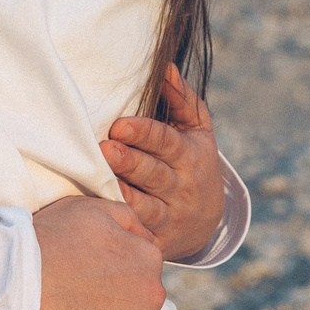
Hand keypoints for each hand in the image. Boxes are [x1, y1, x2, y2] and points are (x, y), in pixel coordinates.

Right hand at [32, 195, 178, 309]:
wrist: (20, 283)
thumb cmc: (50, 241)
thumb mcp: (93, 208)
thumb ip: (129, 218)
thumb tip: (148, 236)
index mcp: (147, 256)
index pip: (147, 266)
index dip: (126, 270)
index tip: (104, 276)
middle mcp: (153, 291)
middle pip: (151, 297)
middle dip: (133, 299)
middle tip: (101, 303)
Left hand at [101, 64, 221, 261]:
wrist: (208, 221)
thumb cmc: (192, 161)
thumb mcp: (197, 130)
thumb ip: (182, 99)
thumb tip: (165, 67)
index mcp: (190, 156)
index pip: (167, 142)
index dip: (145, 133)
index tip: (120, 125)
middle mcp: (182, 187)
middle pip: (153, 174)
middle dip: (130, 162)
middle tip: (105, 150)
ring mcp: (170, 217)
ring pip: (146, 207)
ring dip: (123, 196)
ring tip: (101, 183)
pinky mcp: (158, 242)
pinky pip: (139, 235)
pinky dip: (124, 228)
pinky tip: (103, 217)